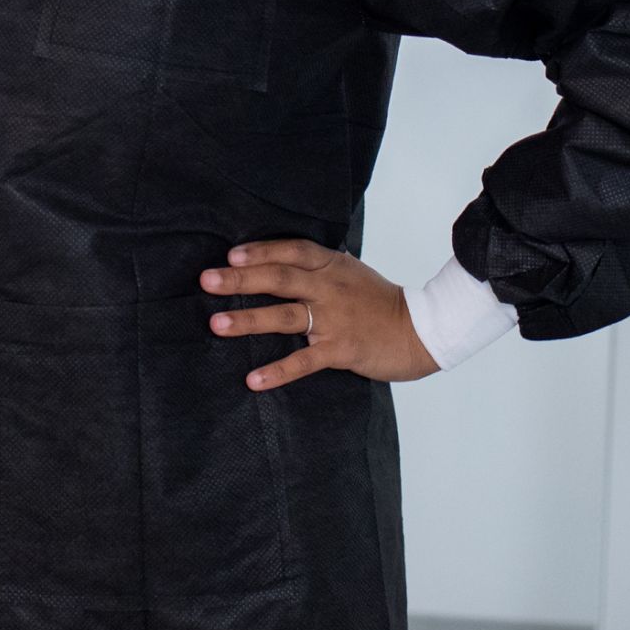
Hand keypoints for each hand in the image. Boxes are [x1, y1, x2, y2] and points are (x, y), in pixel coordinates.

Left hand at [200, 237, 440, 386]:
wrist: (422, 330)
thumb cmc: (379, 300)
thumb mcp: (350, 271)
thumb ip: (318, 266)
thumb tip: (280, 257)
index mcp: (331, 265)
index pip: (291, 250)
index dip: (260, 250)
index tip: (230, 254)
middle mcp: (329, 288)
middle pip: (279, 278)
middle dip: (240, 279)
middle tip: (207, 280)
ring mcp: (334, 319)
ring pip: (284, 316)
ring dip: (248, 320)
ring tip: (216, 324)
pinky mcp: (341, 350)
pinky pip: (303, 361)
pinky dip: (277, 370)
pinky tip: (253, 379)